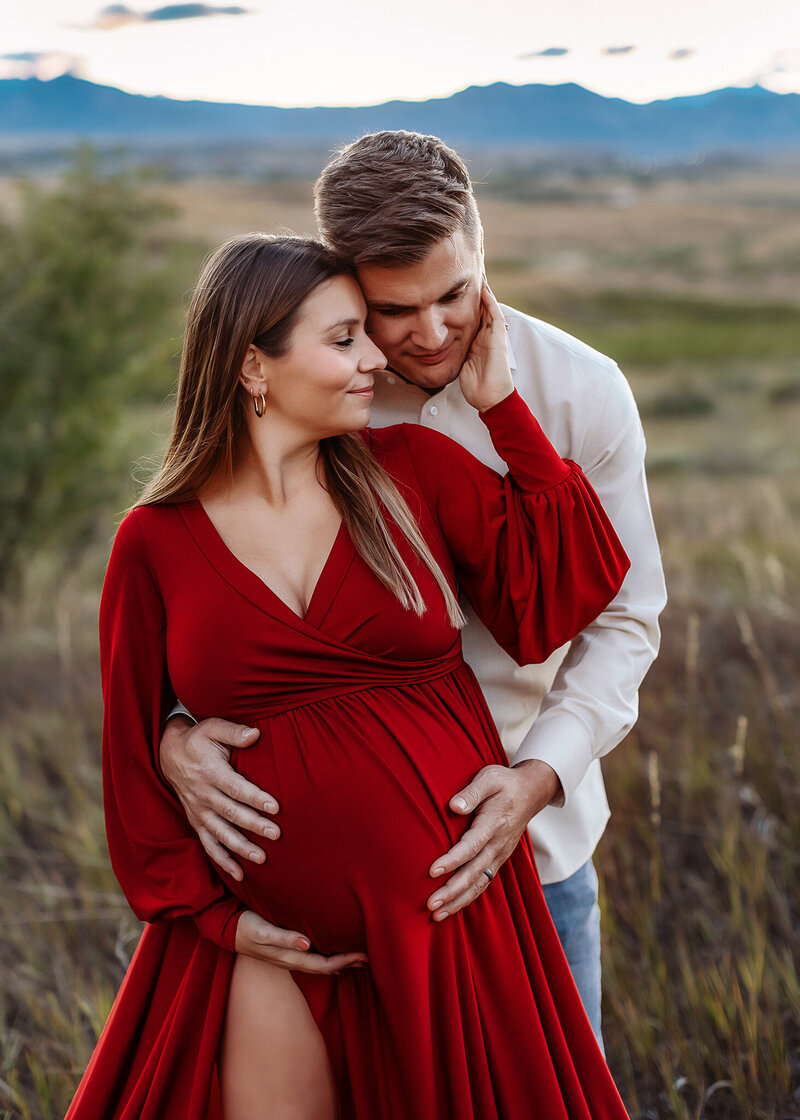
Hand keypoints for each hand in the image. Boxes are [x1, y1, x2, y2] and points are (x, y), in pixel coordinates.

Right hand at [159, 715, 276, 880]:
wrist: (168, 753)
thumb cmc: (198, 739)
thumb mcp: (212, 728)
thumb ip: (234, 732)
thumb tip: (256, 733)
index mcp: (210, 772)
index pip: (235, 788)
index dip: (255, 798)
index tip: (276, 807)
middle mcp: (203, 795)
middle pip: (231, 813)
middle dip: (254, 825)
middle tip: (276, 835)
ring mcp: (198, 811)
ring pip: (221, 833)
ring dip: (241, 847)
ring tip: (262, 858)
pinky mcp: (196, 822)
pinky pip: (209, 845)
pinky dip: (222, 860)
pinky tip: (240, 874)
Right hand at [234, 910, 367, 974]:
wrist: (227, 928)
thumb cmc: (246, 926)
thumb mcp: (263, 931)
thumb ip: (284, 938)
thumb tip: (307, 944)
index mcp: (290, 956)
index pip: (324, 964)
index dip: (345, 962)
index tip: (364, 955)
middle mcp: (293, 959)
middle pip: (327, 967)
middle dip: (349, 963)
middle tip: (371, 956)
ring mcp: (289, 956)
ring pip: (321, 963)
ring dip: (341, 961)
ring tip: (359, 956)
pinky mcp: (286, 948)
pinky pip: (313, 956)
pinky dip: (328, 955)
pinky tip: (334, 951)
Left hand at [426, 760, 561, 920]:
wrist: (531, 791)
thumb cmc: (504, 782)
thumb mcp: (489, 778)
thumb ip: (471, 792)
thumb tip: (453, 806)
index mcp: (494, 823)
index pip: (471, 846)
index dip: (452, 860)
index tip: (432, 871)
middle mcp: (499, 844)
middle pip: (474, 873)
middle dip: (452, 891)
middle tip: (430, 905)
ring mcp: (500, 854)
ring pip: (479, 883)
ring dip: (458, 901)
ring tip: (436, 915)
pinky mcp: (499, 859)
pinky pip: (484, 883)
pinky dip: (468, 898)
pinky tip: (452, 908)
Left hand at [458, 279, 513, 412]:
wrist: (490, 398)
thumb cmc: (475, 386)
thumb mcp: (458, 364)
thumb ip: (451, 354)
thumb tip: (432, 350)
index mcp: (477, 341)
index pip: (471, 316)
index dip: (464, 302)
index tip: (454, 288)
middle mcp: (486, 336)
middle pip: (480, 308)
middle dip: (475, 292)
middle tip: (468, 273)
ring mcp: (493, 336)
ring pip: (489, 307)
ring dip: (484, 291)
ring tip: (478, 273)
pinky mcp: (498, 339)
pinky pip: (495, 316)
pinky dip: (490, 302)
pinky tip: (484, 289)